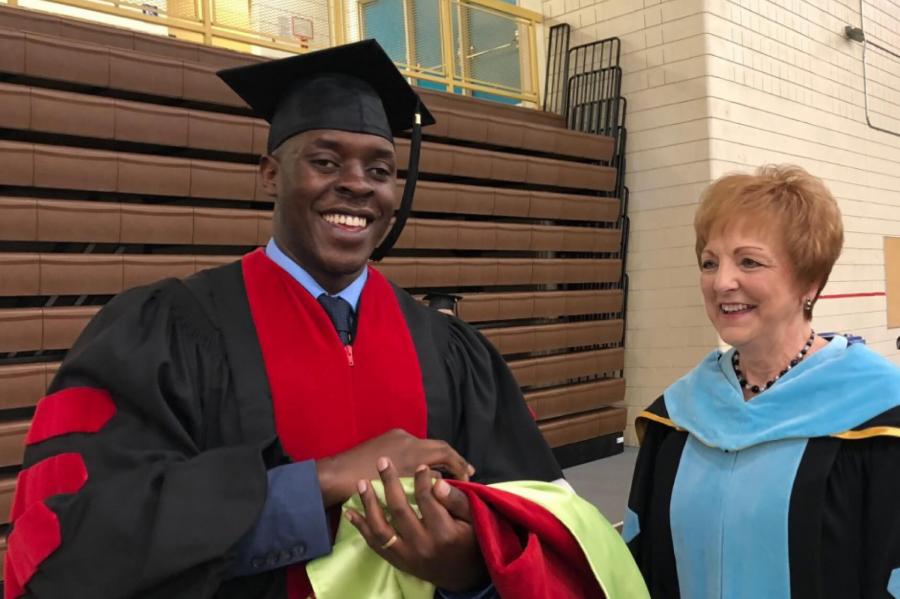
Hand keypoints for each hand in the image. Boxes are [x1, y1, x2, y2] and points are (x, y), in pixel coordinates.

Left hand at [317, 429, 473, 506]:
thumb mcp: (400, 488)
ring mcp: (396, 437)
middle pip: (438, 446)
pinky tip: (423, 468)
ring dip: (438, 458)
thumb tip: (441, 479)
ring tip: (447, 472)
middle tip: (465, 472)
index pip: (446, 452)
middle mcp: (407, 438)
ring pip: (425, 446)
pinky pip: (413, 446)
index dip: (460, 464)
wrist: (336, 476)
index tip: (469, 477)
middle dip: (453, 459)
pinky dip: (424, 456)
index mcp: (412, 449)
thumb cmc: (366, 486)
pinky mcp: (387, 439)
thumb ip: (424, 483)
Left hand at [345, 458, 488, 592]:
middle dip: (389, 483)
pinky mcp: (397, 561)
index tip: (419, 466)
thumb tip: (437, 482)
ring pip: (381, 529)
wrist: (463, 576)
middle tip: (383, 461)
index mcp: (444, 533)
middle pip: (399, 510)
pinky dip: (361, 527)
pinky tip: (351, 512)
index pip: (427, 500)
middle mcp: (422, 546)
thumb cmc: (470, 541)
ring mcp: (407, 556)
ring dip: (369, 504)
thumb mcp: (474, 520)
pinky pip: (375, 544)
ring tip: (362, 483)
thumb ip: (457, 501)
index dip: (421, 480)